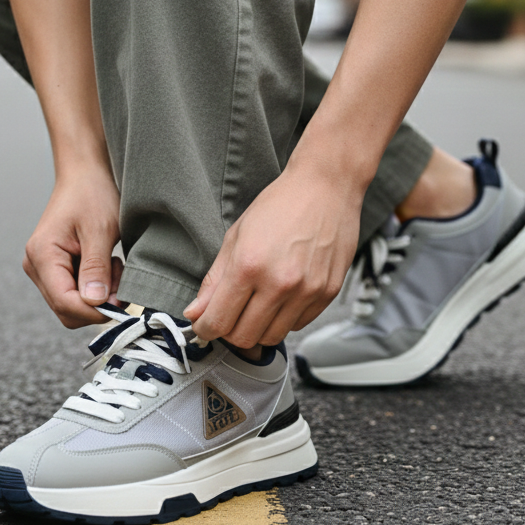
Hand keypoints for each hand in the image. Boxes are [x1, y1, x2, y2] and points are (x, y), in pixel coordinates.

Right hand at [23, 160, 121, 328]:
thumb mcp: (100, 230)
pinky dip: (95, 286)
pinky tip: (106, 264)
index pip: (64, 302)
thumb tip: (95, 303)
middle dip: (97, 303)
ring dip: (98, 295)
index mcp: (42, 255)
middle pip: (66, 309)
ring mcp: (43, 269)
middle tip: (120, 280)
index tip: (120, 303)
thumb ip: (96, 268)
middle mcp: (36, 266)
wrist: (85, 176)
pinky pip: (74, 292)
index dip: (93, 311)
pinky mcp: (55, 269)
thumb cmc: (92, 195)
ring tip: (113, 265)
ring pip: (72, 304)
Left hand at [183, 164, 363, 347]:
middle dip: (229, 331)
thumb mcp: (236, 236)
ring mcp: (307, 291)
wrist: (325, 187)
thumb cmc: (280, 205)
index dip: (205, 329)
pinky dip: (283, 319)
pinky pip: (298, 325)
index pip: (219, 321)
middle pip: (244, 337)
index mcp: (249, 265)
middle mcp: (279, 283)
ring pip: (272, 337)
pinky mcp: (327, 294)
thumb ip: (214, 279)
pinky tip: (279, 297)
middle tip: (227, 315)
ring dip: (257, 328)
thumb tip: (196, 311)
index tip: (203, 326)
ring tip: (254, 304)